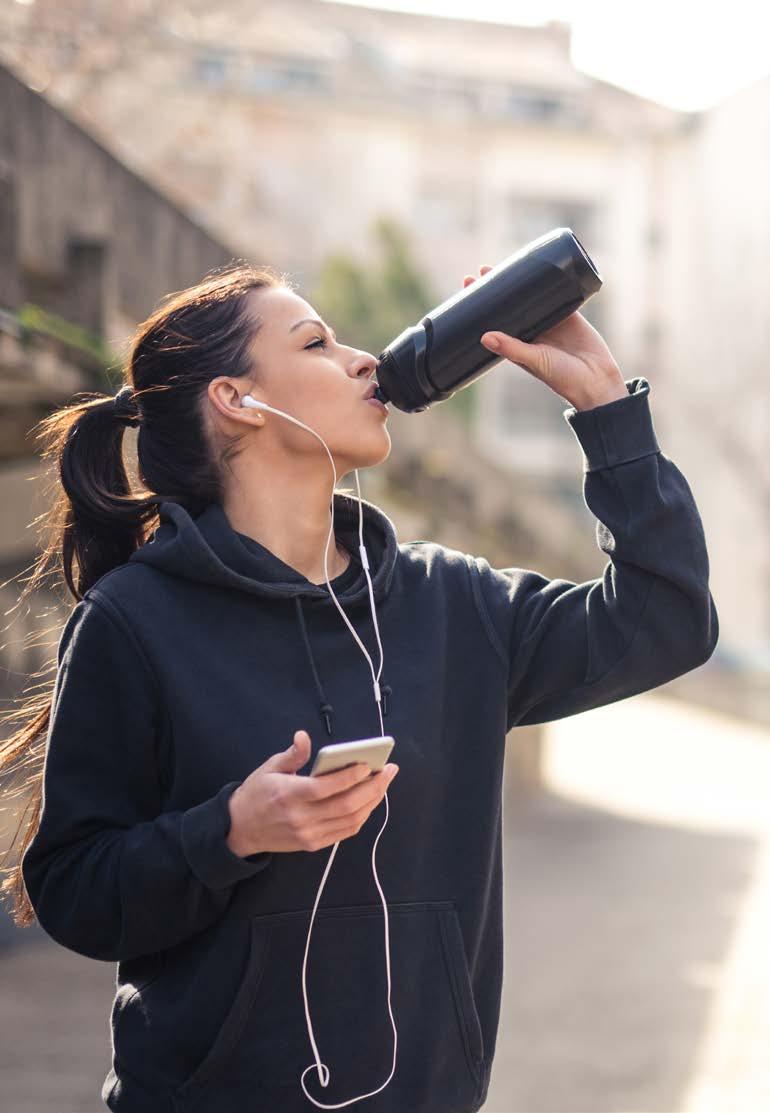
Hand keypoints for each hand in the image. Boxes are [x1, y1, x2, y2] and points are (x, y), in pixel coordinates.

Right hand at [226, 730, 398, 855]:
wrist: (241, 829)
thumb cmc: (256, 793)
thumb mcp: (269, 768)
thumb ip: (292, 754)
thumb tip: (303, 736)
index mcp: (288, 795)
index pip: (325, 788)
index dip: (349, 777)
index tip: (368, 764)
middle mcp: (300, 818)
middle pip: (345, 805)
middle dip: (373, 787)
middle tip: (388, 771)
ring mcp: (309, 834)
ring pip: (350, 820)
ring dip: (372, 802)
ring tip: (384, 783)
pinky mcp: (313, 844)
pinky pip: (345, 831)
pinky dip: (362, 816)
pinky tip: (370, 801)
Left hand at [463, 264, 628, 410]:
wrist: (596, 379)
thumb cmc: (562, 378)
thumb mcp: (534, 360)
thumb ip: (512, 349)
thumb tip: (484, 337)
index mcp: (518, 343)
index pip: (494, 319)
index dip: (481, 304)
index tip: (468, 284)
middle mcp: (531, 330)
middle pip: (509, 304)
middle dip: (497, 287)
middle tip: (483, 269)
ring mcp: (550, 320)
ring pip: (531, 296)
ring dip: (519, 281)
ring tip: (506, 264)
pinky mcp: (569, 313)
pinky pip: (557, 292)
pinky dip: (549, 280)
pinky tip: (540, 265)